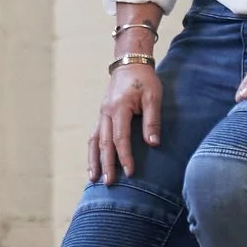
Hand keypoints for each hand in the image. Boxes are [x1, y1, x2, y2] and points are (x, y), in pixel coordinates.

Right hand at [91, 59, 162, 181]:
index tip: (130, 172)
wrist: (129, 63)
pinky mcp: (102, 115)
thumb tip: (153, 144)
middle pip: (104, 143)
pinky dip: (93, 151)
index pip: (120, 138)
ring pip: (95, 141)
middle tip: (109, 183)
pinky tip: (94, 163)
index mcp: (119, 108)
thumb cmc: (144, 80)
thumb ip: (152, 120)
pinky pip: (95, 136)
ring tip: (94, 178)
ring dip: (94, 160)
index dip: (125, 156)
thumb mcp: (153, 96)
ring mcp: (101, 114)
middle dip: (106, 164)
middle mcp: (106, 113)